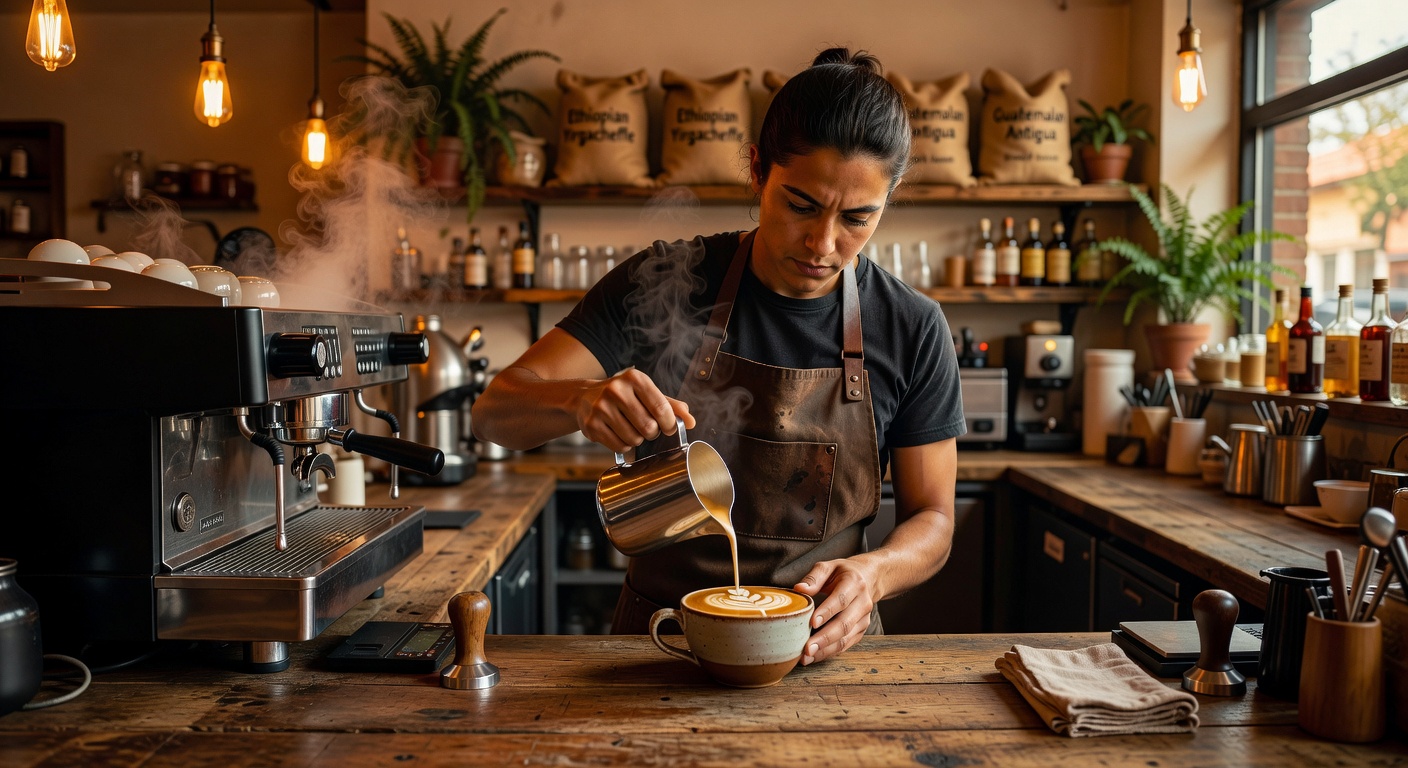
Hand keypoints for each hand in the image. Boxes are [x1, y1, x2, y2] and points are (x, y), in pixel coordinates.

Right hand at [574, 367, 694, 452]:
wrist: (584, 398)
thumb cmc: (623, 396)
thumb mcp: (645, 393)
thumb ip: (670, 405)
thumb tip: (691, 421)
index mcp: (634, 378)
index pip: (661, 407)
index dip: (670, 423)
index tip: (670, 427)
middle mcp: (616, 390)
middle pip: (648, 427)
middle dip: (652, 432)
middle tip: (647, 427)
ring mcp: (601, 408)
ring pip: (634, 439)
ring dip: (637, 439)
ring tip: (630, 428)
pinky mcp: (592, 425)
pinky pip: (619, 446)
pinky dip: (624, 445)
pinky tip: (618, 433)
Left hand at [793, 558, 877, 665]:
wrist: (868, 579)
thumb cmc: (842, 573)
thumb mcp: (828, 567)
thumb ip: (814, 577)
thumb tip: (799, 589)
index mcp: (854, 583)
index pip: (841, 600)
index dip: (827, 612)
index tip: (812, 622)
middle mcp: (863, 603)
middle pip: (845, 624)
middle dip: (825, 638)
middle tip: (807, 648)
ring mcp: (864, 619)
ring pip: (846, 638)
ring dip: (826, 649)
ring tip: (807, 657)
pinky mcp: (861, 630)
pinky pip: (846, 644)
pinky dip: (830, 652)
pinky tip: (815, 656)